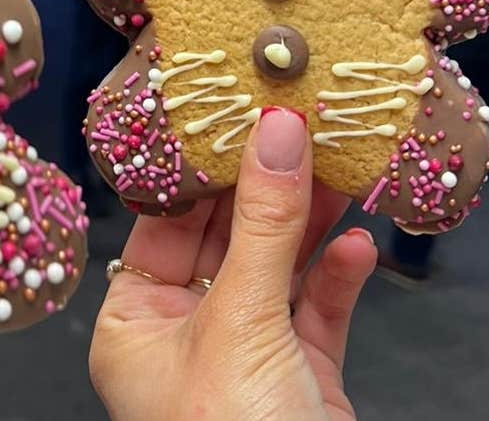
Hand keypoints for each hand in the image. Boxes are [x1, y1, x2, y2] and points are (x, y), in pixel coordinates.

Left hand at [90, 107, 377, 420]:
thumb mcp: (241, 322)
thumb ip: (263, 226)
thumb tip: (275, 133)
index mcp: (133, 326)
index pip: (162, 224)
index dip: (200, 168)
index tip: (234, 111)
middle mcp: (183, 337)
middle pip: (224, 238)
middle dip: (264, 185)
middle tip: (298, 122)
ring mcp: (244, 356)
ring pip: (276, 269)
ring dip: (308, 221)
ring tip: (338, 162)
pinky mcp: (300, 376)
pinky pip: (317, 311)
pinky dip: (337, 276)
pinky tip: (356, 243)